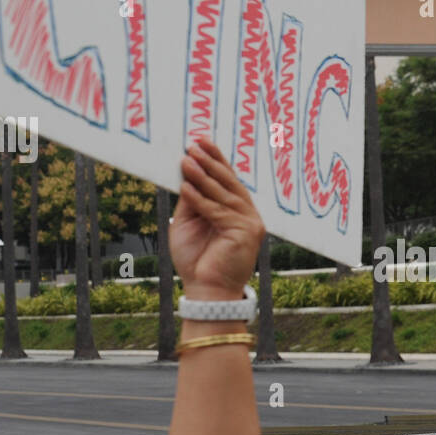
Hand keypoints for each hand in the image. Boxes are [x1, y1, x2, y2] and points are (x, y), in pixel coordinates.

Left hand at [169, 139, 264, 300]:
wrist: (207, 292)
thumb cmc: (198, 261)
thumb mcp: (189, 224)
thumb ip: (192, 201)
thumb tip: (186, 174)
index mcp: (239, 213)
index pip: (229, 181)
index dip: (217, 160)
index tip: (202, 142)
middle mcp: (249, 216)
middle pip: (230, 183)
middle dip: (211, 162)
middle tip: (194, 145)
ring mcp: (250, 224)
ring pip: (224, 194)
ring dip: (203, 176)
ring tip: (186, 159)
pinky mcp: (245, 233)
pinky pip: (217, 211)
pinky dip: (200, 198)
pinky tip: (185, 187)